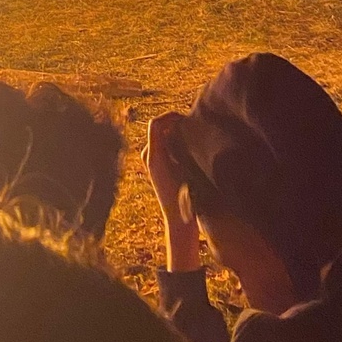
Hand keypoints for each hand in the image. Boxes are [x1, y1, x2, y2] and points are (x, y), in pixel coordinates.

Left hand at [142, 112, 199, 270]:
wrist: (179, 224)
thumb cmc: (186, 201)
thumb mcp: (188, 172)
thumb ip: (181, 149)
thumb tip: (184, 126)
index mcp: (153, 157)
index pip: (155, 124)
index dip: (170, 117)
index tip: (186, 118)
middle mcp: (149, 158)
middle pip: (159, 128)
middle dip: (174, 124)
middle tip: (192, 125)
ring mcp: (151, 163)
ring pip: (162, 137)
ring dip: (175, 133)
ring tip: (191, 136)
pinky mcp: (157, 168)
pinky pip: (164, 146)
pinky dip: (174, 142)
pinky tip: (188, 149)